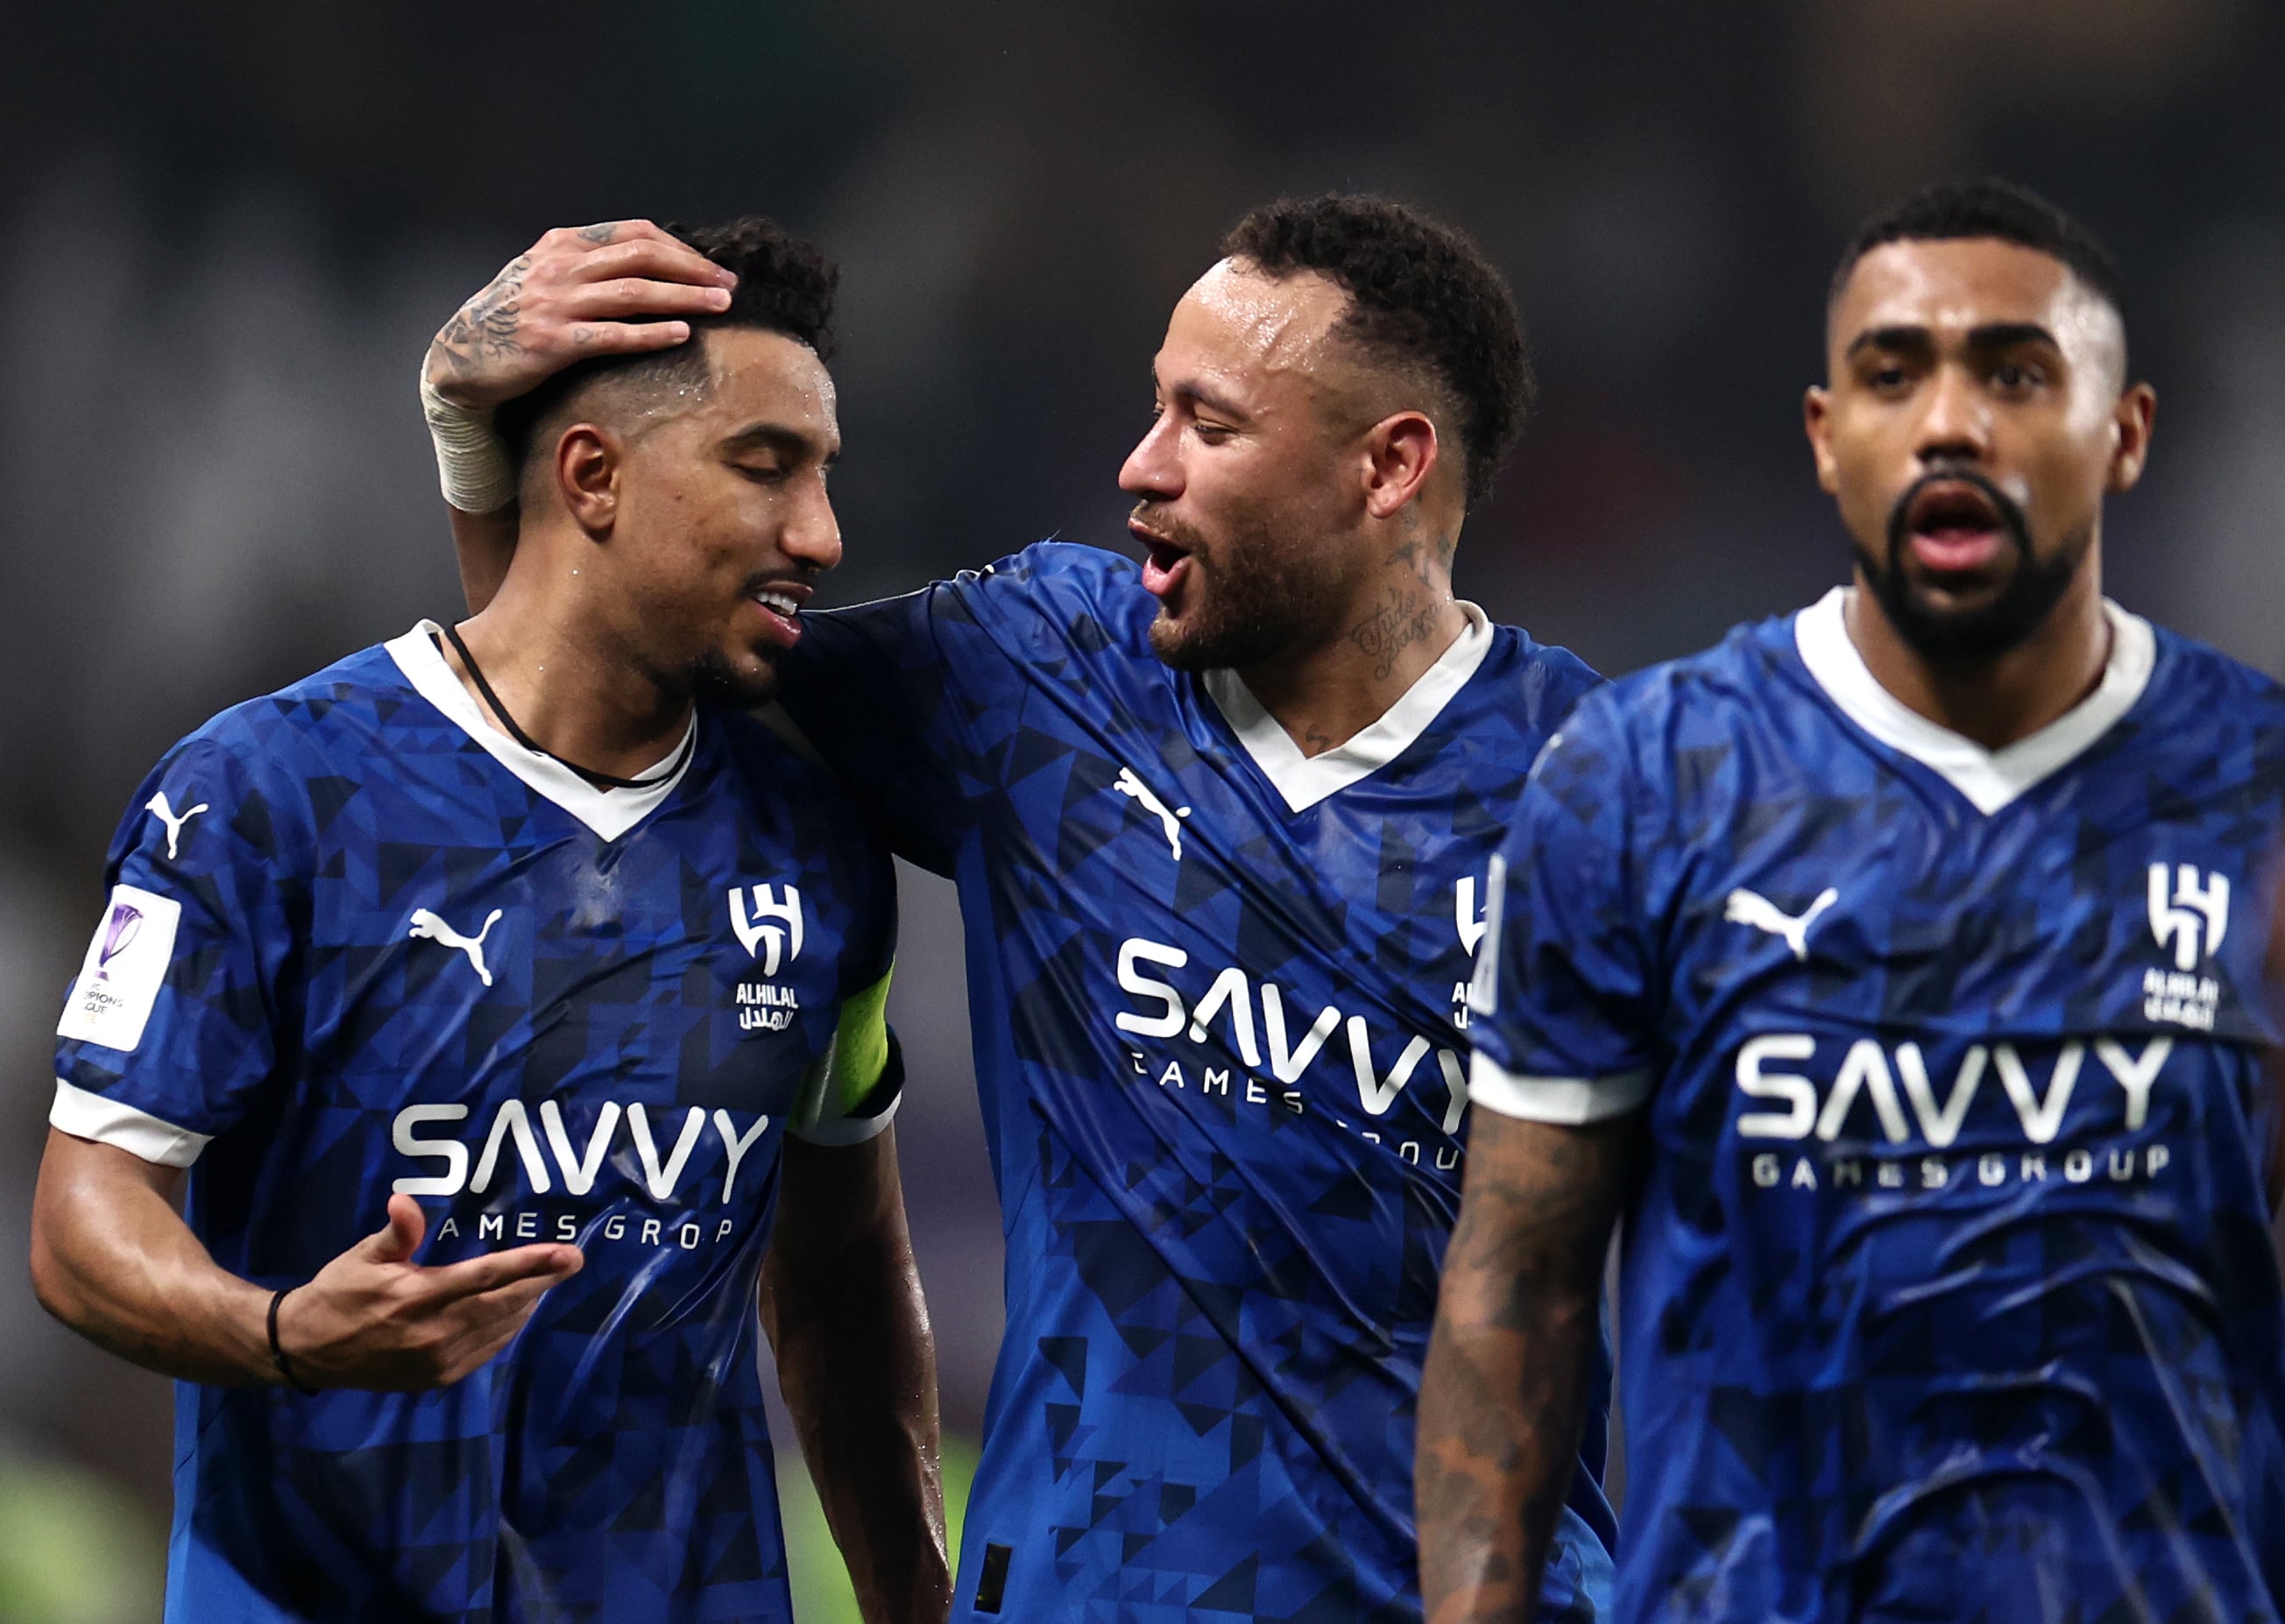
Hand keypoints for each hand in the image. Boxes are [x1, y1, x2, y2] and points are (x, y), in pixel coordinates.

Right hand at [275, 1194, 582, 1389]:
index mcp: (417, 1296)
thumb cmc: (339, 1293)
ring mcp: (437, 1360)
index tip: (566, 1254)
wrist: (308, 1350)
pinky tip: (517, 1313)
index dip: (530, 1264)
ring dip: (527, 1305)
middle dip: (543, 1282)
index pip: (486, 1276)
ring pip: (499, 1329)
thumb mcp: (362, 1256)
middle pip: (504, 1303)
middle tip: (574, 1262)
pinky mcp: (437, 1378)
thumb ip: (395, 1232)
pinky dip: (506, 1331)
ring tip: (548, 1281)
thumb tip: (404, 1199)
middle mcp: (433, 1332)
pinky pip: (485, 1351)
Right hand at [424, 220, 737, 410]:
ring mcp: (555, 303)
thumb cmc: (511, 320)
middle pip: (641, 256)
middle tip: (729, 286)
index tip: (711, 267)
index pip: (634, 233)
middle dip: (692, 269)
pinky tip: (681, 334)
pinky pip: (612, 334)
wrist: (461, 357)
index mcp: (562, 245)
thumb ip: (586, 266)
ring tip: (720, 306)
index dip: (680, 248)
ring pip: (633, 292)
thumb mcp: (544, 277)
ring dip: (683, 297)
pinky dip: (651, 333)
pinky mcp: (552, 341)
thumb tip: (647, 266)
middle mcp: (559, 267)